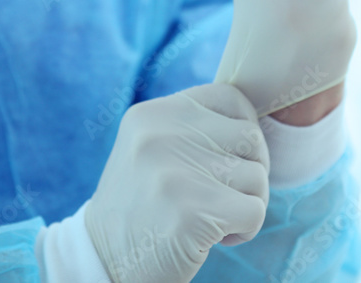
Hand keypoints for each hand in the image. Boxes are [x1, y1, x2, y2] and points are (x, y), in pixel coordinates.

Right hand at [84, 84, 269, 282]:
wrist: (103, 262)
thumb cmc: (141, 207)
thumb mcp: (152, 149)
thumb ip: (193, 128)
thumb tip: (256, 121)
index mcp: (153, 113)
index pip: (231, 98)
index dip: (244, 129)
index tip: (230, 158)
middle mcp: (161, 133)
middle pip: (251, 138)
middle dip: (250, 171)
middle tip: (220, 197)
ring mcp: (175, 171)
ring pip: (257, 176)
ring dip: (245, 203)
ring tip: (209, 218)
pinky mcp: (192, 211)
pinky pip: (255, 211)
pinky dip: (244, 230)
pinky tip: (214, 238)